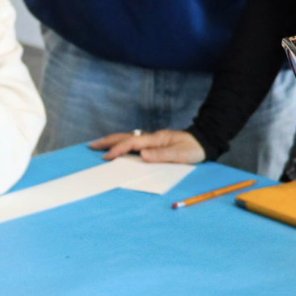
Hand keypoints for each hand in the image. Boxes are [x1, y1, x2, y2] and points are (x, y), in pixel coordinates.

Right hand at [91, 129, 206, 164]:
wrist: (204, 141)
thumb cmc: (194, 149)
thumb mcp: (181, 154)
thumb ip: (162, 155)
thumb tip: (142, 155)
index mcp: (156, 139)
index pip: (132, 143)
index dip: (118, 150)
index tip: (106, 158)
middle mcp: (152, 137)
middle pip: (125, 137)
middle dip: (108, 141)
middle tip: (92, 146)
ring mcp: (152, 139)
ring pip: (128, 138)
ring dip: (113, 141)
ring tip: (99, 145)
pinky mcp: (154, 143)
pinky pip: (134, 142)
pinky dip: (122, 143)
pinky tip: (118, 147)